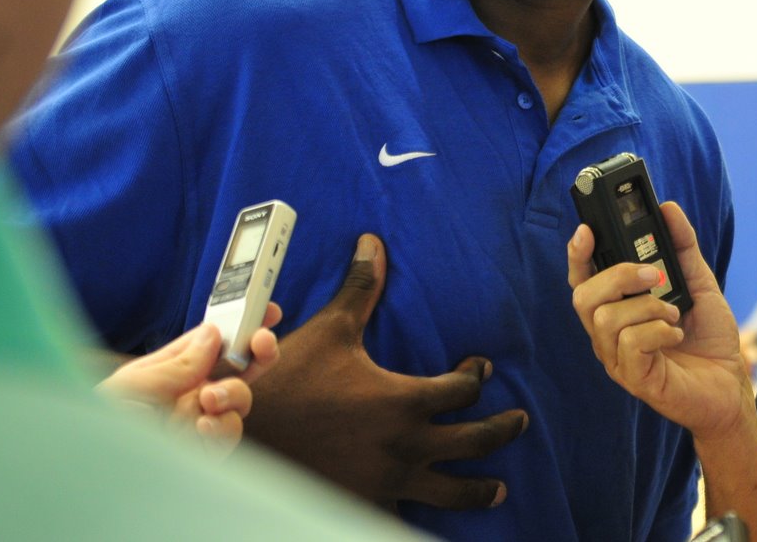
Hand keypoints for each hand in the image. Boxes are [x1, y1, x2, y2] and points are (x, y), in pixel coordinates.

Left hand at [96, 306, 280, 456]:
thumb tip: (213, 334)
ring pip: (241, 398)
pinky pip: (230, 433)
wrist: (88, 470)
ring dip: (233, 393)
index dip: (240, 322)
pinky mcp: (204, 449)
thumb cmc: (95, 422)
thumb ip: (178, 363)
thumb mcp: (132, 384)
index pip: (214, 339)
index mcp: (173, 368)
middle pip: (239, 366)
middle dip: (257, 351)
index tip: (263, 307)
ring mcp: (200, 420)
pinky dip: (222, 426)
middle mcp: (191, 392)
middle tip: (262, 341)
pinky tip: (202, 425)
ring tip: (209, 399)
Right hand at [243, 233, 528, 510]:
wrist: (237, 434)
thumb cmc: (287, 380)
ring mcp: (388, 482)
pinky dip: (426, 512)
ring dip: (480, 489)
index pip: (463, 391)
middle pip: (475, 441)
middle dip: (502, 431)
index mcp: (404, 401)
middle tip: (519, 422)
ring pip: (452, 491)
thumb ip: (361, 288)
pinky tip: (434, 511)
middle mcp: (406, 446)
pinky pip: (408, 514)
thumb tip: (374, 243)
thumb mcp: (330, 330)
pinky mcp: (365, 504)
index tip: (480, 369)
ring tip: (499, 489)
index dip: (476, 377)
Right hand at [568, 202, 752, 441]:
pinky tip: (676, 334)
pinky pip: (630, 344)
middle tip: (653, 275)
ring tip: (673, 313)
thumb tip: (668, 208)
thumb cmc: (709, 337)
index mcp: (618, 308)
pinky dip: (658, 330)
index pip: (583, 280)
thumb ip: (683, 246)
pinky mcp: (634, 379)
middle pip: (583, 296)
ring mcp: (617, 359)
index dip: (577, 255)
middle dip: (617, 276)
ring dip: (647, 307)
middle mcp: (609, 334)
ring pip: (605, 319)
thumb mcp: (700, 282)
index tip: (586, 230)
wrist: (732, 382)